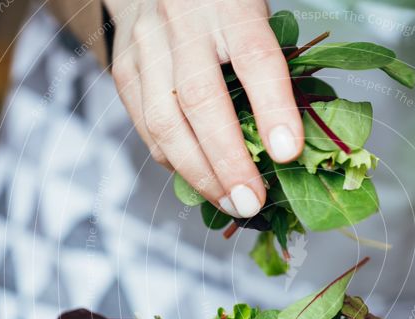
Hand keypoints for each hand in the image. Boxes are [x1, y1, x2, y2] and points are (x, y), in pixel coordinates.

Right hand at [104, 0, 303, 217]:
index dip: (273, 109)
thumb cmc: (223, 10)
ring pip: (164, 123)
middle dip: (228, 162)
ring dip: (200, 175)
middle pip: (201, 100)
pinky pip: (147, 129)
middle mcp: (182, 22)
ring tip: (230, 203)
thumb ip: (274, 72)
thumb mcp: (259, 22)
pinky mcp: (125, 70)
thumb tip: (289, 147)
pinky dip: (176, 164)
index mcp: (230, 5)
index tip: (287, 154)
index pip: (255, 58)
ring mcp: (146, 47)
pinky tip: (202, 180)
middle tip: (251, 201)